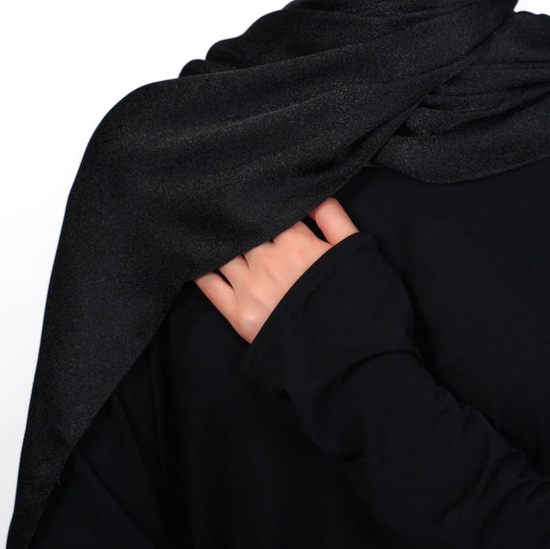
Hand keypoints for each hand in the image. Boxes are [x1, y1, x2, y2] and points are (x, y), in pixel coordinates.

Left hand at [195, 199, 358, 343]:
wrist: (346, 353)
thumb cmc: (353, 299)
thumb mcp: (353, 249)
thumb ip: (332, 216)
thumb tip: (310, 195)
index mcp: (296, 242)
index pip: (271, 213)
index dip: (266, 207)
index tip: (259, 203)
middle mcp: (267, 260)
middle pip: (244, 230)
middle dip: (241, 222)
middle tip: (231, 210)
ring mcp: (250, 288)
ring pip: (224, 252)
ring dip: (221, 242)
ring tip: (214, 232)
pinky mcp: (238, 315)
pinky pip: (209, 286)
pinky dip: (200, 271)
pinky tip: (196, 260)